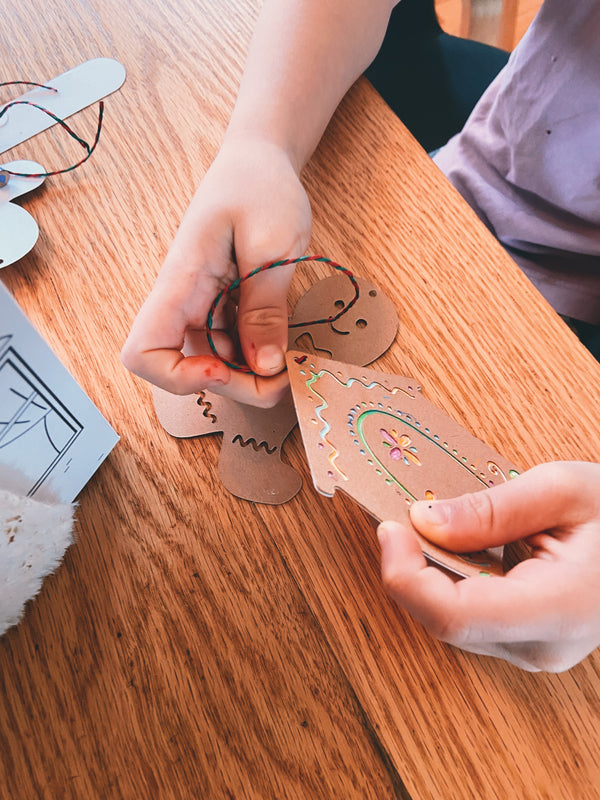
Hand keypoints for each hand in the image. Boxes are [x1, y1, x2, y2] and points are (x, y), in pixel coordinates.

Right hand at [121, 136, 311, 406]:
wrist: (259, 160)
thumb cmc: (260, 188)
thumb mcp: (273, 246)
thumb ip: (266, 309)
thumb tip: (265, 367)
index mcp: (181, 283)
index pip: (142, 352)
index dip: (176, 378)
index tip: (224, 369)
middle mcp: (183, 302)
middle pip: (184, 370)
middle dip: (235, 387)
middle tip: (283, 378)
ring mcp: (200, 307)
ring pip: (212, 364)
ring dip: (249, 376)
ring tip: (290, 360)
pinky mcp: (220, 307)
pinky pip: (231, 347)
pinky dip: (256, 355)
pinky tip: (282, 342)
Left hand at [377, 461, 599, 671]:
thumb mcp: (563, 490)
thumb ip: (491, 509)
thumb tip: (424, 521)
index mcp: (559, 608)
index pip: (454, 617)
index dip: (406, 576)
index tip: (391, 530)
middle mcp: (543, 645)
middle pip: (444, 621)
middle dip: (412, 570)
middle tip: (402, 519)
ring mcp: (536, 650)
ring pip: (451, 624)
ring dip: (429, 576)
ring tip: (433, 528)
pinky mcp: (529, 642)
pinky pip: (469, 619)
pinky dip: (450, 583)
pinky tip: (458, 548)